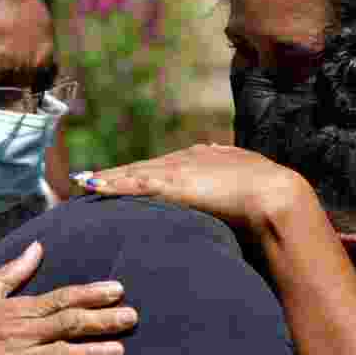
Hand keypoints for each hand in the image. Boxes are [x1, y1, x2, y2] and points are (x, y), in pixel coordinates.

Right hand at [0, 241, 137, 354]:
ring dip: (91, 353)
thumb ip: (14, 270)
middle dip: (104, 321)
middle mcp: (21, 334)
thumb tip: (38, 247)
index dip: (92, 295)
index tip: (119, 290)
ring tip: (119, 351)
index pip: (63, 299)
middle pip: (69, 325)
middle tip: (133, 318)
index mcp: (18, 309)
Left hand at [74, 144, 315, 231]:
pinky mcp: (171, 183)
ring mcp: (177, 169)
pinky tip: (90, 185)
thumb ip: (235, 190)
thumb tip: (234, 196)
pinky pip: (132, 182)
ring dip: (106, 178)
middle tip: (90, 177)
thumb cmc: (269, 196)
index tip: (126, 176)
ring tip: (82, 181)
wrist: (273, 194)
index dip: (144, 172)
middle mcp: (187, 158)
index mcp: (205, 157)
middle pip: (143, 166)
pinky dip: (110, 184)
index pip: (165, 166)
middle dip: (118, 173)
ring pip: (132, 172)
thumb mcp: (248, 188)